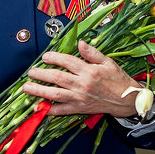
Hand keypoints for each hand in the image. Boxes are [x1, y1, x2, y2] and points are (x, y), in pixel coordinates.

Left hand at [23, 40, 138, 117]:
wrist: (127, 100)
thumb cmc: (118, 80)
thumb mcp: (108, 62)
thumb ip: (92, 53)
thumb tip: (80, 43)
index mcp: (89, 71)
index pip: (67, 61)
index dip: (54, 57)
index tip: (45, 56)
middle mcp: (83, 84)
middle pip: (57, 78)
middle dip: (41, 74)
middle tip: (31, 72)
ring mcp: (80, 98)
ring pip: (55, 94)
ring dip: (39, 91)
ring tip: (27, 88)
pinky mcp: (80, 109)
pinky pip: (62, 111)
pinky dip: (49, 110)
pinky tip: (39, 107)